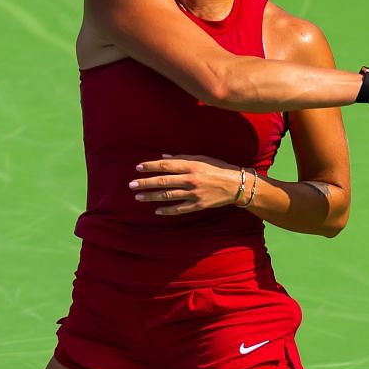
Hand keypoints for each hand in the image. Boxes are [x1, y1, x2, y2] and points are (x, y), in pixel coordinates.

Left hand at [130, 154, 252, 215]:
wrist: (237, 185)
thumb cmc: (218, 168)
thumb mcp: (202, 159)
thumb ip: (182, 158)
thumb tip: (163, 158)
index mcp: (191, 166)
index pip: (166, 166)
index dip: (151, 166)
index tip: (138, 168)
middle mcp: (191, 180)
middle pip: (163, 181)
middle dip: (145, 183)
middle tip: (132, 185)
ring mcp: (194, 194)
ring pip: (168, 196)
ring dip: (152, 197)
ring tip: (138, 197)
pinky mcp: (198, 205)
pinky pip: (179, 209)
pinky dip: (167, 210)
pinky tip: (156, 210)